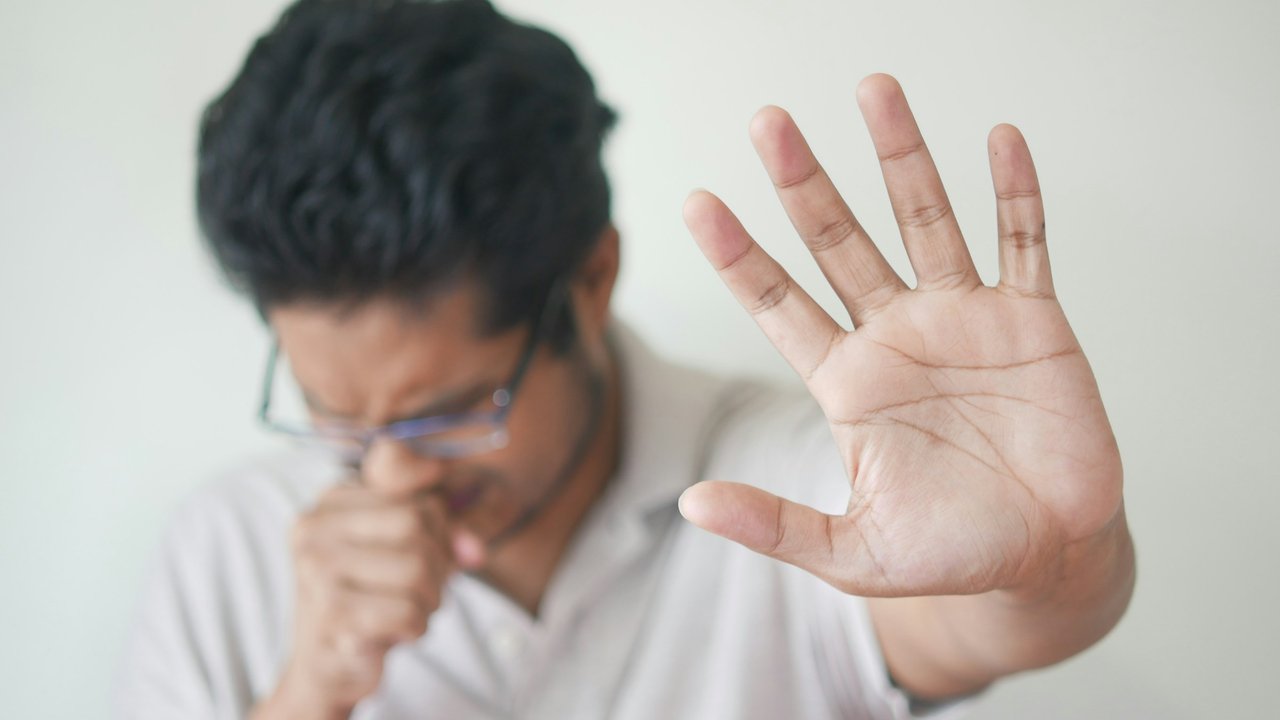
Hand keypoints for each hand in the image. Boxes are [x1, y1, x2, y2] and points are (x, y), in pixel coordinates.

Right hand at [253, 483, 481, 718]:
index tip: (432, 559)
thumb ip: (447, 534)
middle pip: (416, 525)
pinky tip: (397, 633)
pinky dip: (416, 627)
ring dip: (430, 600)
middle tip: (425, 593)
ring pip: (415, 567)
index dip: (442, 535)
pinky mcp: (330, 614)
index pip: (418, 500)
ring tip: (410, 612)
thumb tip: (475, 551)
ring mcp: (316, 570)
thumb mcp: (408, 551)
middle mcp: (315, 528)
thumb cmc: (372, 600)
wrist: (326, 668)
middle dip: (437, 566)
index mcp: (331, 502)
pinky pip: (407, 611)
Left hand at [679, 74, 1123, 599]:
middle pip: (839, 241)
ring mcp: (963, 319)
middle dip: (804, 183)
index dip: (739, 255)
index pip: (778, 303)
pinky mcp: (1032, 321)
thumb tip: (690, 504)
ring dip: (902, 157)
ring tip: (874, 90)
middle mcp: (896, 334)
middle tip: (768, 123)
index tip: (697, 203)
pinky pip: (1024, 242)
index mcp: (847, 381)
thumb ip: (775, 524)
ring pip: (925, 220)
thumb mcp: (852, 552)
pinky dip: (1015, 194)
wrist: (1047, 556)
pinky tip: (999, 140)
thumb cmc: (949, 553)